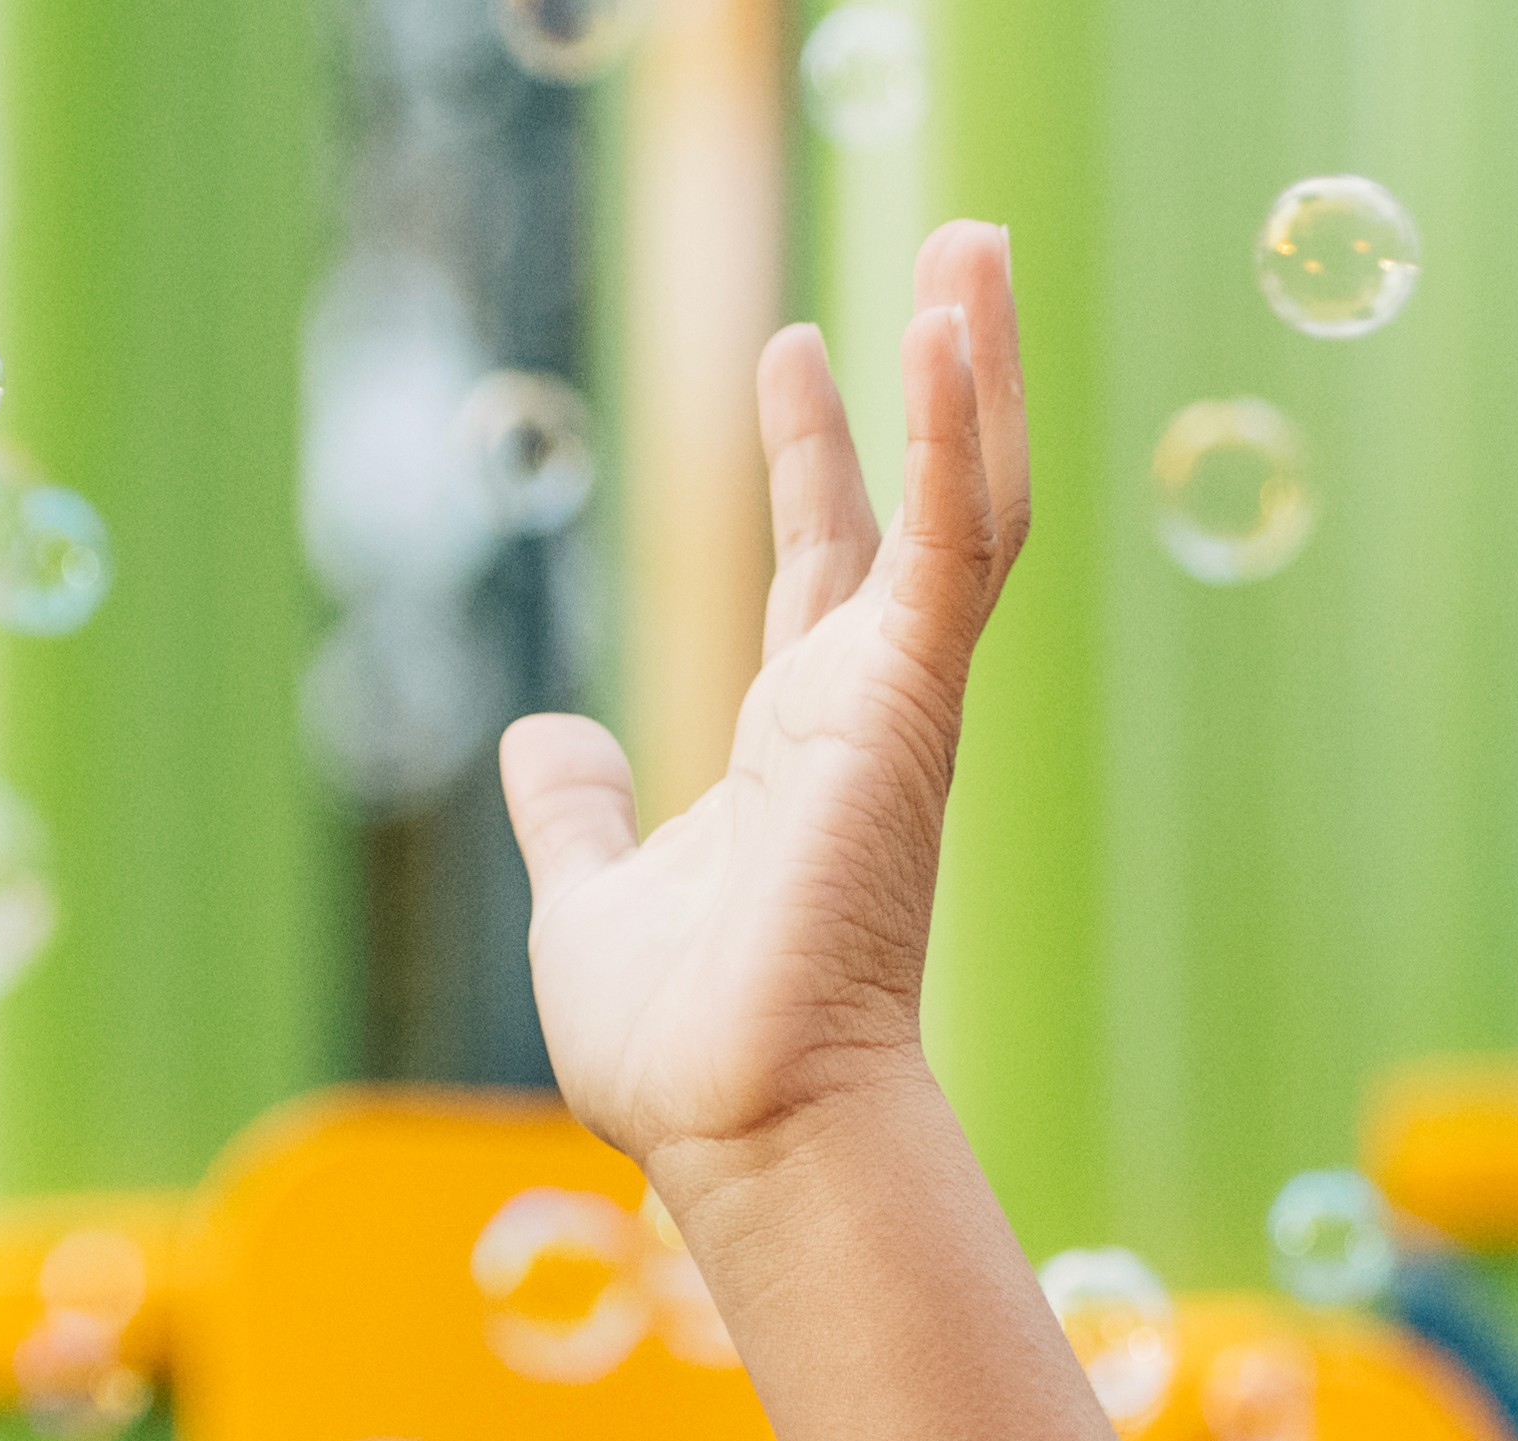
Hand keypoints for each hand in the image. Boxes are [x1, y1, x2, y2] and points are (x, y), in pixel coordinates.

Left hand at [495, 225, 1024, 1205]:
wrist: (738, 1117)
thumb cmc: (678, 1047)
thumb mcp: (588, 899)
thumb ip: (572, 812)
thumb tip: (537, 737)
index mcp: (800, 742)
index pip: (823, 566)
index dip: (817, 455)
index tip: (794, 351)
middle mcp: (864, 708)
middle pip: (925, 505)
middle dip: (940, 379)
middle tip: (957, 259)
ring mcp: (897, 701)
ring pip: (971, 501)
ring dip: (979, 370)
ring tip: (979, 247)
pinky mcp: (911, 703)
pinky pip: (957, 543)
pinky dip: (958, 431)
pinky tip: (949, 329)